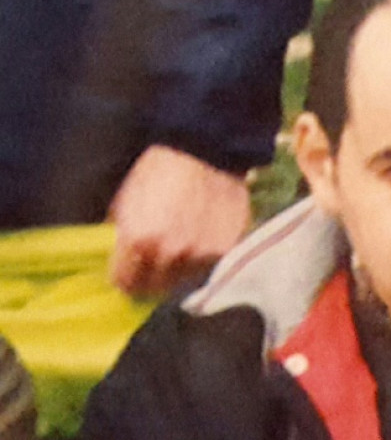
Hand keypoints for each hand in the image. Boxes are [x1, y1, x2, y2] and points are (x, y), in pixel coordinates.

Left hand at [109, 145, 250, 296]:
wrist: (207, 151)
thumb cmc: (162, 169)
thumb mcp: (125, 199)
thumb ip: (120, 235)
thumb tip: (116, 260)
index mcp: (138, 241)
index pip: (125, 284)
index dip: (125, 278)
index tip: (129, 274)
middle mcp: (170, 253)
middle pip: (155, 288)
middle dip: (151, 277)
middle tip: (154, 263)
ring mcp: (201, 254)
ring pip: (185, 280)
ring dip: (180, 269)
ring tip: (181, 246)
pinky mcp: (226, 248)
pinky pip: (210, 266)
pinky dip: (204, 259)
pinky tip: (202, 238)